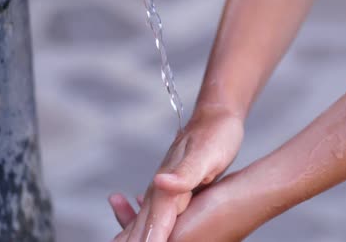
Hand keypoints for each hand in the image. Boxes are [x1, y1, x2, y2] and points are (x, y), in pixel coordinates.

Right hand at [110, 105, 243, 241]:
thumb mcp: (205, 154)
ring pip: (143, 219)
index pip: (154, 222)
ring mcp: (164, 189)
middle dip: (132, 240)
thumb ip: (184, 172)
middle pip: (142, 223)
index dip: (148, 240)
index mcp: (168, 186)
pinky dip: (140, 222)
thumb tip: (159, 182)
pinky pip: (152, 213)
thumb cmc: (216, 135)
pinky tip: (129, 223)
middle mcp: (161, 189)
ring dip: (132, 234)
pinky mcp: (171, 189)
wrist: (215, 116)